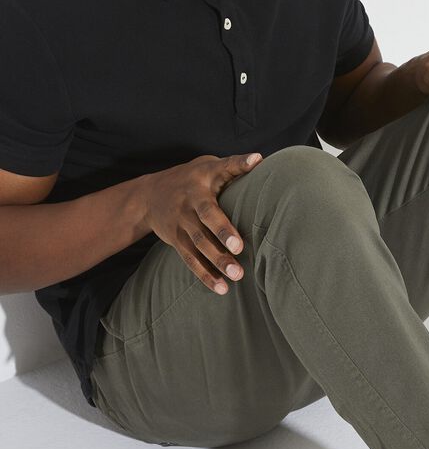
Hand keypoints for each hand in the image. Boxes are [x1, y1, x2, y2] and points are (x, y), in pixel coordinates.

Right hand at [139, 152, 263, 294]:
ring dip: (217, 260)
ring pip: (199, 243)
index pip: (223, 168)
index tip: (256, 161)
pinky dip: (205, 275)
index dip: (238, 164)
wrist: (148, 195)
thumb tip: (260, 160)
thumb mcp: (207, 166)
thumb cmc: (192, 179)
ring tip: (237, 275)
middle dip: (222, 232)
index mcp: (203, 179)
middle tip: (239, 248)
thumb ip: (232, 166)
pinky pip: (191, 260)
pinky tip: (221, 288)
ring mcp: (181, 223)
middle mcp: (190, 201)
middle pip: (206, 217)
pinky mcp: (177, 241)